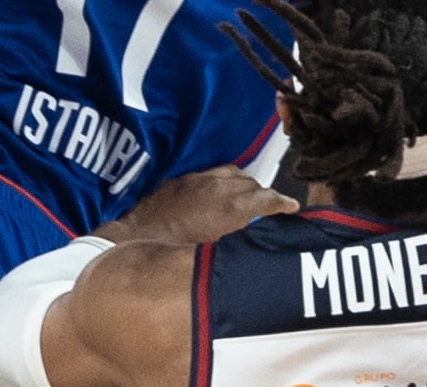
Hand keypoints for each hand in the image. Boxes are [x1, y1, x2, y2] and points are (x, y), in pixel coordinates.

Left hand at [95, 167, 295, 246]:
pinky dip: (223, 180)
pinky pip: (211, 172)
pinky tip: (220, 190)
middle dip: (265, 193)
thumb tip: (252, 241)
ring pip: (232, 172)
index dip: (282, 202)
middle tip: (272, 204)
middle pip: (251, 183)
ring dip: (244, 183)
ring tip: (249, 193)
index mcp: (231, 207)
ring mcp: (197, 180)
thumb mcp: (215, 254)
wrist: (135, 239)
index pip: (266, 198)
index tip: (291, 206)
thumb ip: (238, 242)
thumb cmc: (176, 254)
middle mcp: (217, 187)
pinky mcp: (180, 181)